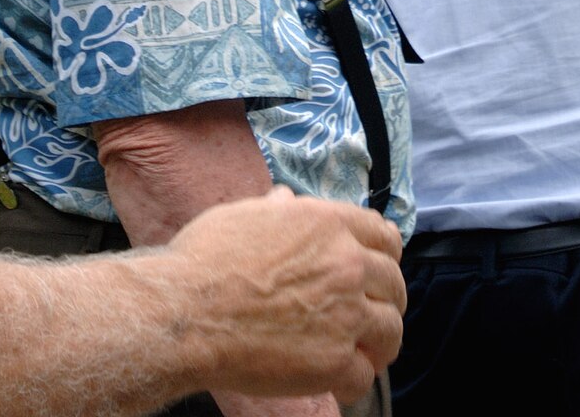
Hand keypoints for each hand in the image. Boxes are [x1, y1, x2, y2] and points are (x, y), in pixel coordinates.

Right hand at [165, 187, 404, 404]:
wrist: (185, 315)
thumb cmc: (204, 262)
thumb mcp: (242, 216)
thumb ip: (275, 209)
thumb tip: (285, 198)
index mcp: (328, 224)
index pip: (383, 235)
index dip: (386, 254)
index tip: (381, 268)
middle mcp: (347, 264)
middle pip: (394, 284)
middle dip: (387, 301)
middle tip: (373, 316)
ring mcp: (345, 313)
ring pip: (390, 330)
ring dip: (379, 343)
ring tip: (364, 354)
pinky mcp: (334, 360)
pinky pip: (365, 376)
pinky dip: (354, 381)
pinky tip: (339, 382)